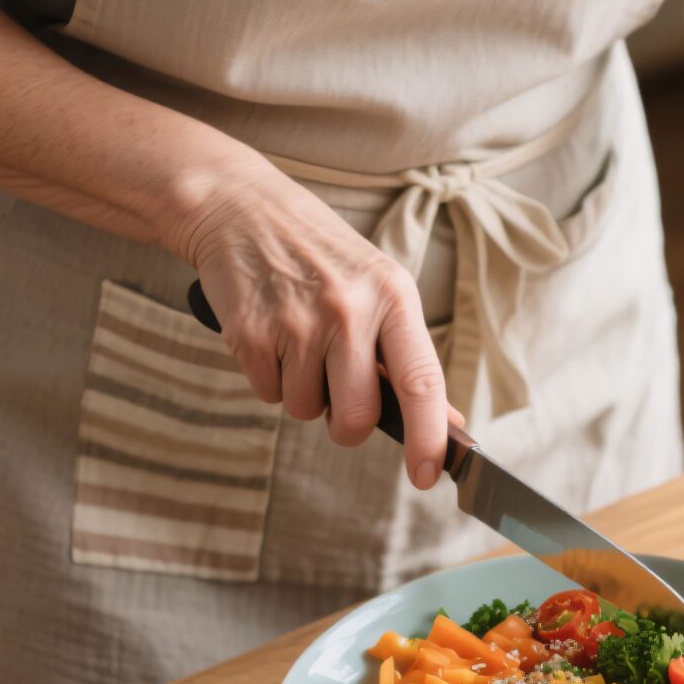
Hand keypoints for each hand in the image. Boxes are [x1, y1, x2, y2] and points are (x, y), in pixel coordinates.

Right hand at [172, 160, 457, 488]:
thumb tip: (445, 419)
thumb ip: (406, 354)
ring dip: (302, 392)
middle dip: (347, 426)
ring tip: (297, 339)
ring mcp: (296, 322)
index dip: (429, 440)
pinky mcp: (250, 333)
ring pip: (306, 410)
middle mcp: (348, 310)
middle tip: (339, 397)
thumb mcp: (377, 286)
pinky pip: (267, 393)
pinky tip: (270, 333)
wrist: (239, 208)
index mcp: (392, 296)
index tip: (428, 476)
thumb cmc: (320, 255)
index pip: (421, 383)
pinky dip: (269, 377)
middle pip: (357, 417)